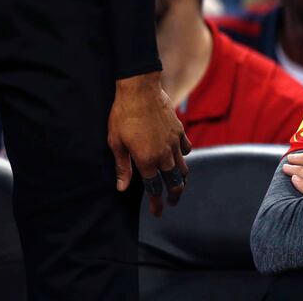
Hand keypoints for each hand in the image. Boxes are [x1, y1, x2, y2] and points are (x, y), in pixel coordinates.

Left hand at [108, 71, 191, 216]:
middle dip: (174, 196)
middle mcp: (164, 155)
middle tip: (172, 203)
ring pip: (183, 168)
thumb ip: (122, 167)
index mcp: (146, 160)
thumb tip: (122, 188)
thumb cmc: (123, 115)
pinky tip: (179, 157)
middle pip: (174, 182)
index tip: (157, 212)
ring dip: (181, 180)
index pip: (154, 189)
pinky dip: (184, 156)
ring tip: (179, 185)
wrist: (140, 90)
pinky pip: (186, 149)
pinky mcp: (180, 131)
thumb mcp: (115, 142)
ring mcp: (174, 143)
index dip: (156, 203)